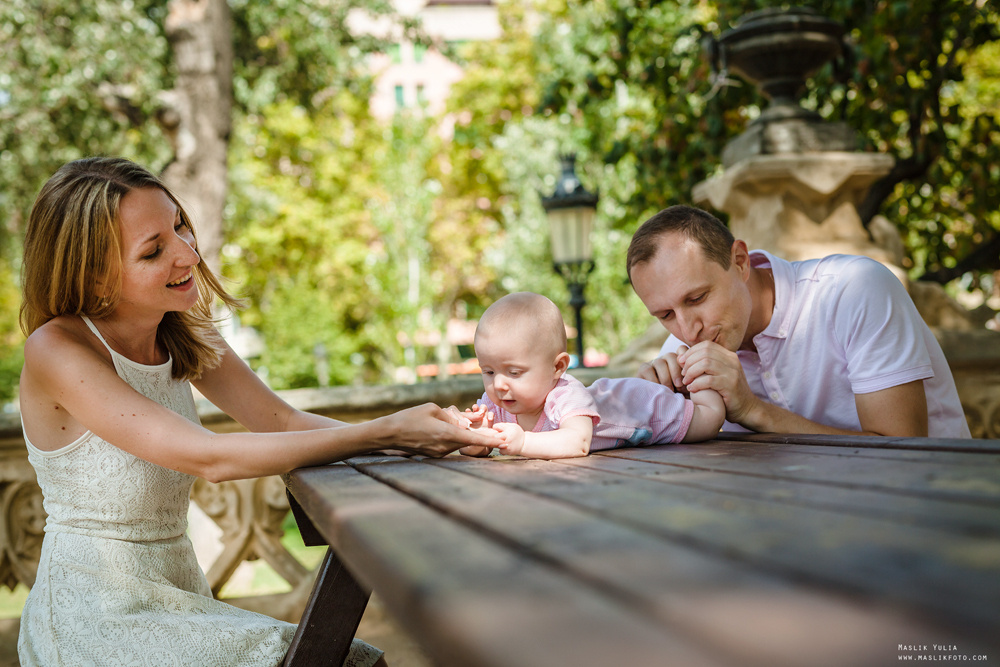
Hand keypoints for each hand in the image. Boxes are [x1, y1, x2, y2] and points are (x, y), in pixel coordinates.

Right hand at [379, 403, 502, 457]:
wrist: (389, 434)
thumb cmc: (410, 417)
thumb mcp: (433, 409)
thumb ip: (452, 416)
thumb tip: (465, 423)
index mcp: (446, 434)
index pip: (474, 438)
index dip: (490, 440)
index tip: (503, 441)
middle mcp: (445, 446)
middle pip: (469, 440)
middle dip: (478, 432)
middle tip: (486, 421)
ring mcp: (440, 452)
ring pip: (459, 441)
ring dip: (463, 433)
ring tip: (459, 420)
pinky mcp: (435, 454)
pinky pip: (450, 444)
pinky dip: (453, 436)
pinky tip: (444, 427)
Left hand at [493, 422, 525, 455]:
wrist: (525, 443)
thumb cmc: (517, 434)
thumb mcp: (513, 426)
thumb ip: (504, 425)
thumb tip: (494, 427)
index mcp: (509, 429)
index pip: (496, 426)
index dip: (496, 428)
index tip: (499, 430)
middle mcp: (508, 437)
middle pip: (495, 436)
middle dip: (495, 436)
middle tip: (498, 437)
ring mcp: (508, 445)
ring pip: (497, 444)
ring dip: (498, 443)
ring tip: (503, 442)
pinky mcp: (508, 451)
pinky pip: (500, 451)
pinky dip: (502, 449)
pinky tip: (505, 447)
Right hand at [636, 347, 689, 395]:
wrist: (663, 408)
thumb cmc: (679, 399)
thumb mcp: (688, 388)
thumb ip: (691, 378)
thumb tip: (692, 371)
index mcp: (678, 361)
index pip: (681, 350)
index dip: (685, 358)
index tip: (688, 374)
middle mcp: (666, 359)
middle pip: (671, 356)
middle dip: (676, 371)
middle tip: (679, 385)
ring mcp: (653, 363)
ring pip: (659, 362)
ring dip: (666, 378)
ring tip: (669, 390)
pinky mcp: (643, 369)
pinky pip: (647, 370)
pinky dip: (654, 380)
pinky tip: (658, 390)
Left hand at [677, 342, 757, 424]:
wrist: (746, 409)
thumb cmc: (726, 392)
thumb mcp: (716, 374)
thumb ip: (704, 364)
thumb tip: (681, 356)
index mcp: (728, 355)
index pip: (706, 345)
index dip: (691, 352)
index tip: (681, 363)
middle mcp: (732, 361)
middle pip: (704, 352)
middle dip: (689, 362)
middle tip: (683, 374)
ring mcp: (732, 372)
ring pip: (705, 363)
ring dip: (691, 372)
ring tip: (686, 382)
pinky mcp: (730, 385)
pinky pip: (709, 380)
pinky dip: (697, 384)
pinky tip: (692, 389)